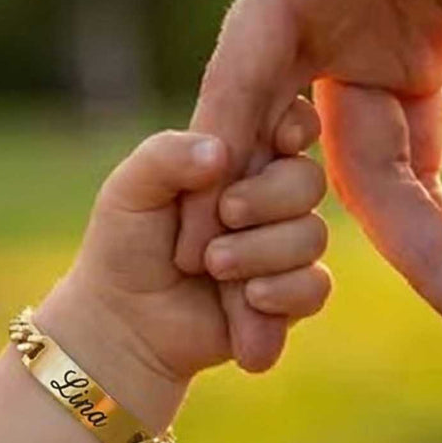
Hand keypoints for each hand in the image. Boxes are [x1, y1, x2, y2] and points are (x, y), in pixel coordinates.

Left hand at [39, 99, 328, 427]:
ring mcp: (286, 247)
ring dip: (261, 252)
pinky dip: (282, 291)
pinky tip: (247, 299)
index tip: (277, 140)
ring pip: (312, 235)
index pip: (293, 122)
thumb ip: (167, 155)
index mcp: (240, 155)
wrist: (125, 320)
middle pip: (309, 179)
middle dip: (268, 198)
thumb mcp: (131, 189)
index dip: (296, 126)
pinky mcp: (292, 297)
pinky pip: (316, 287)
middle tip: (226, 215)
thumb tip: (220, 151)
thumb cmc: (125, 243)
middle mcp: (271, 196)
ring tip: (214, 266)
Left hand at [177, 0, 441, 355]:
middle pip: (326, 180)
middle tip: (274, 356)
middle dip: (304, 270)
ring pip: (265, 141)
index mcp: (408, 59)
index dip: (427, 255)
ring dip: (245, 232)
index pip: (405, 179)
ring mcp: (314, 12)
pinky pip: (246, 63)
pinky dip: (226, 131)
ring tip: (236, 329)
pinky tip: (210, 208)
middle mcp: (347, 47)